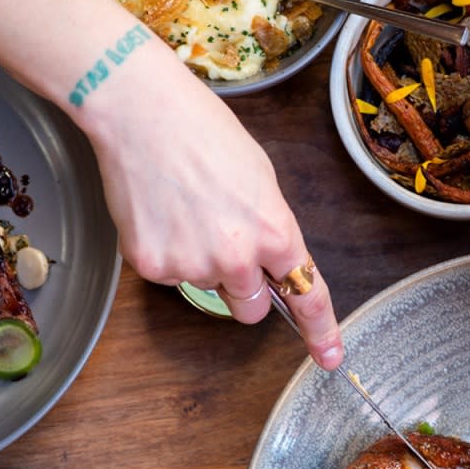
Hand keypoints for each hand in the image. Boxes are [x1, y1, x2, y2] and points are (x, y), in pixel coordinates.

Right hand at [83, 55, 343, 369]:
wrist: (140, 110)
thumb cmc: (204, 133)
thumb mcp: (261, 180)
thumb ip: (271, 229)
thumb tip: (269, 263)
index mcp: (275, 231)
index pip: (307, 295)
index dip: (321, 331)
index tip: (330, 357)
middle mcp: (237, 257)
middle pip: (250, 310)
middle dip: (243, 288)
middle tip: (223, 243)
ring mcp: (192, 265)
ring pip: (208, 289)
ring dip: (201, 264)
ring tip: (186, 211)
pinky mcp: (152, 266)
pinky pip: (169, 276)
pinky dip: (166, 252)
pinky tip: (161, 213)